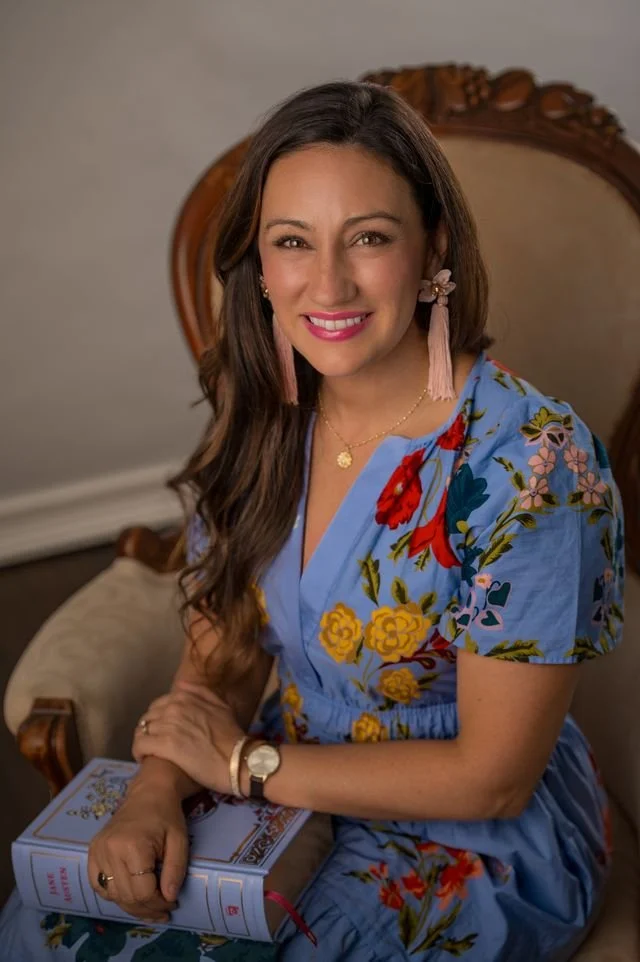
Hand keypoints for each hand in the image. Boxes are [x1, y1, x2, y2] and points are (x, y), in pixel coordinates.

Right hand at [87, 782, 186, 921]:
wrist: (148, 792)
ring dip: (132, 906)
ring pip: (112, 895)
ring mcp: (97, 851)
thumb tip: (169, 899)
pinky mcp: (92, 851)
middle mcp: (109, 850)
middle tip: (164, 911)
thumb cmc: (166, 815)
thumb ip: (175, 870)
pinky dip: (115, 895)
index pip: (142, 892)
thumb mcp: (180, 840)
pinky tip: (131, 894)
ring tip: (151, 907)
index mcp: (132, 846)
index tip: (172, 904)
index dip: (158, 904)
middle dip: (147, 909)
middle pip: (126, 896)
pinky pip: (99, 885)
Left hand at [132, 681, 245, 793]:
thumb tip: (182, 686)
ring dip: (143, 742)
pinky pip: (140, 745)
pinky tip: (145, 760)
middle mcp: (174, 707)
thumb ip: (201, 694)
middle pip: (147, 718)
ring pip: (141, 731)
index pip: (158, 705)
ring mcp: (168, 725)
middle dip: (149, 731)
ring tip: (150, 754)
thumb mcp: (221, 707)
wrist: (238, 760)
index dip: (158, 720)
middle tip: (155, 745)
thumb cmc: (232, 736)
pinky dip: (139, 753)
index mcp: (185, 696)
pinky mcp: (165, 745)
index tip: (162, 732)